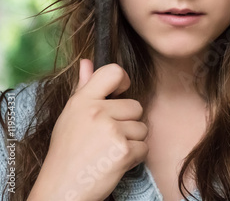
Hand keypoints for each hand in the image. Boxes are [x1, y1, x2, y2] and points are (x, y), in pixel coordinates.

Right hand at [28, 59, 148, 200]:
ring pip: (142, 128)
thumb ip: (83, 88)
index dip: (123, 80)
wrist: (62, 189)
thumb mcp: (70, 116)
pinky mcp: (124, 151)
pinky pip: (144, 147)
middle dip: (128, 122)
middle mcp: (97, 112)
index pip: (114, 72)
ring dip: (132, 141)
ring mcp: (111, 131)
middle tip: (106, 138)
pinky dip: (134, 157)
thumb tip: (88, 62)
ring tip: (108, 151)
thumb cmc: (67, 152)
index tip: (121, 92)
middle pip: (136, 106)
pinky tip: (115, 163)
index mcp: (82, 100)